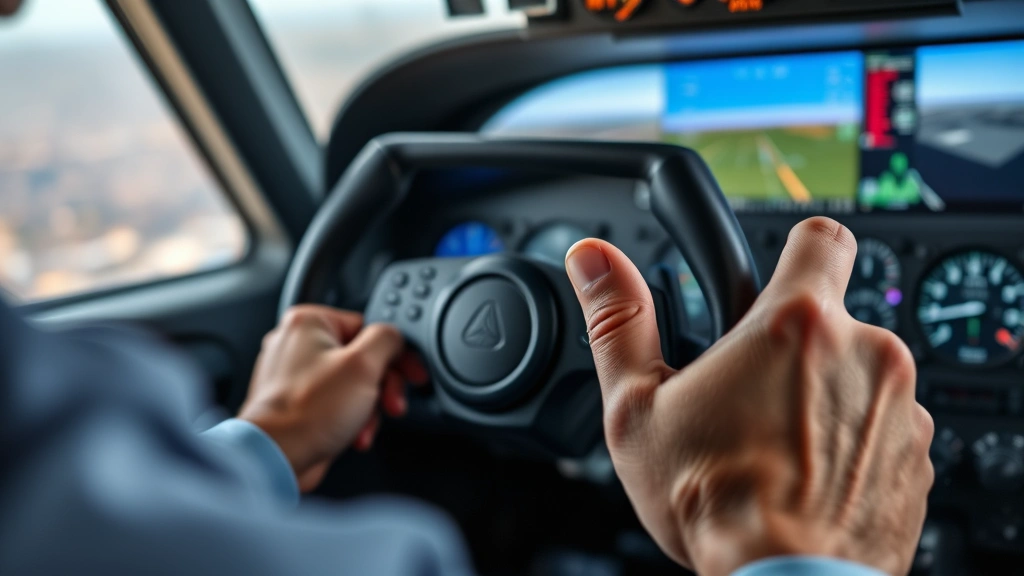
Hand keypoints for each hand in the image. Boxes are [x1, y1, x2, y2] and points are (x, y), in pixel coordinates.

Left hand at [238, 306, 426, 491]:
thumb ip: (388, 340)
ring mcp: (292, 376)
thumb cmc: (307, 412)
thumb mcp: (363, 365)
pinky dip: (349, 419)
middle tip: (391, 403)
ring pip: (351, 385)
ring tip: (366, 425)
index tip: (412, 374)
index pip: (369, 327)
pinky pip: (335, 405)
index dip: (396, 354)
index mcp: (308, 322)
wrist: (275, 457)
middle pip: (362, 357)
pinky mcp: (295, 405)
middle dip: (382, 387)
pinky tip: (353, 434)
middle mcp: (296, 344)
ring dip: (368, 408)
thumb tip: (396, 338)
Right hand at [565, 217, 933, 575]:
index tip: (777, 274)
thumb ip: (618, 319)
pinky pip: (886, 428)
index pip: (822, 237)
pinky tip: (809, 476)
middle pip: (834, 320)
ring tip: (775, 446)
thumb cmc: (713, 503)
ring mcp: (903, 409)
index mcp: (798, 324)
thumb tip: (592, 258)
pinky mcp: (919, 459)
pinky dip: (853, 442)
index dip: (797, 249)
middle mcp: (868, 353)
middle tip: (748, 397)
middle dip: (794, 348)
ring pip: (861, 376)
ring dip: (825, 397)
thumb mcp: (637, 406)